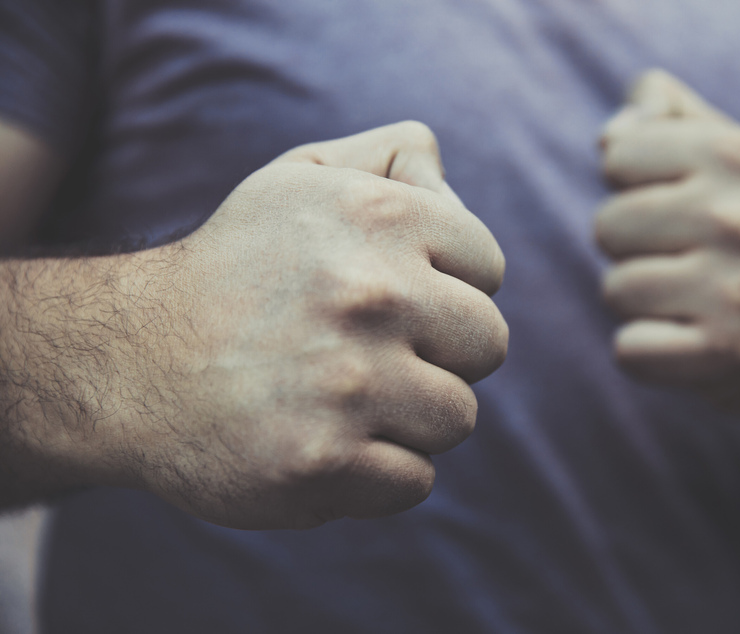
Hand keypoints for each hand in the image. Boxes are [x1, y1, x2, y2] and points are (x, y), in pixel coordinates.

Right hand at [117, 121, 506, 528]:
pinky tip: (325, 441)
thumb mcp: (301, 179)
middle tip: (373, 351)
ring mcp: (348, 385)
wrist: (130, 362)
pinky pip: (415, 481)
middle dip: (441, 352)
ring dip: (411, 417)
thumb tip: (449, 180)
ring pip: (457, 417)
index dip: (448, 287)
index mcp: (378, 216)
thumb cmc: (237, 268)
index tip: (395, 296)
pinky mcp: (322, 464)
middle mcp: (370, 295)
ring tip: (344, 398)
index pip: (489, 267)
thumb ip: (391, 158)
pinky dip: (378, 474)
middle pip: (487, 343)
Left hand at [596, 71, 739, 408]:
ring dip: (637, 301)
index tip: (674, 202)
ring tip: (687, 297)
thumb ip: (663, 115)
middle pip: (607, 225)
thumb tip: (611, 133)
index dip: (631, 183)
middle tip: (680, 257)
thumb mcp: (726, 149)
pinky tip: (685, 339)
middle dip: (629, 246)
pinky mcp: (727, 351)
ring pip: (616, 289)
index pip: (617, 153)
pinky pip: (630, 350)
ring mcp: (739, 288)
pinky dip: (644, 352)